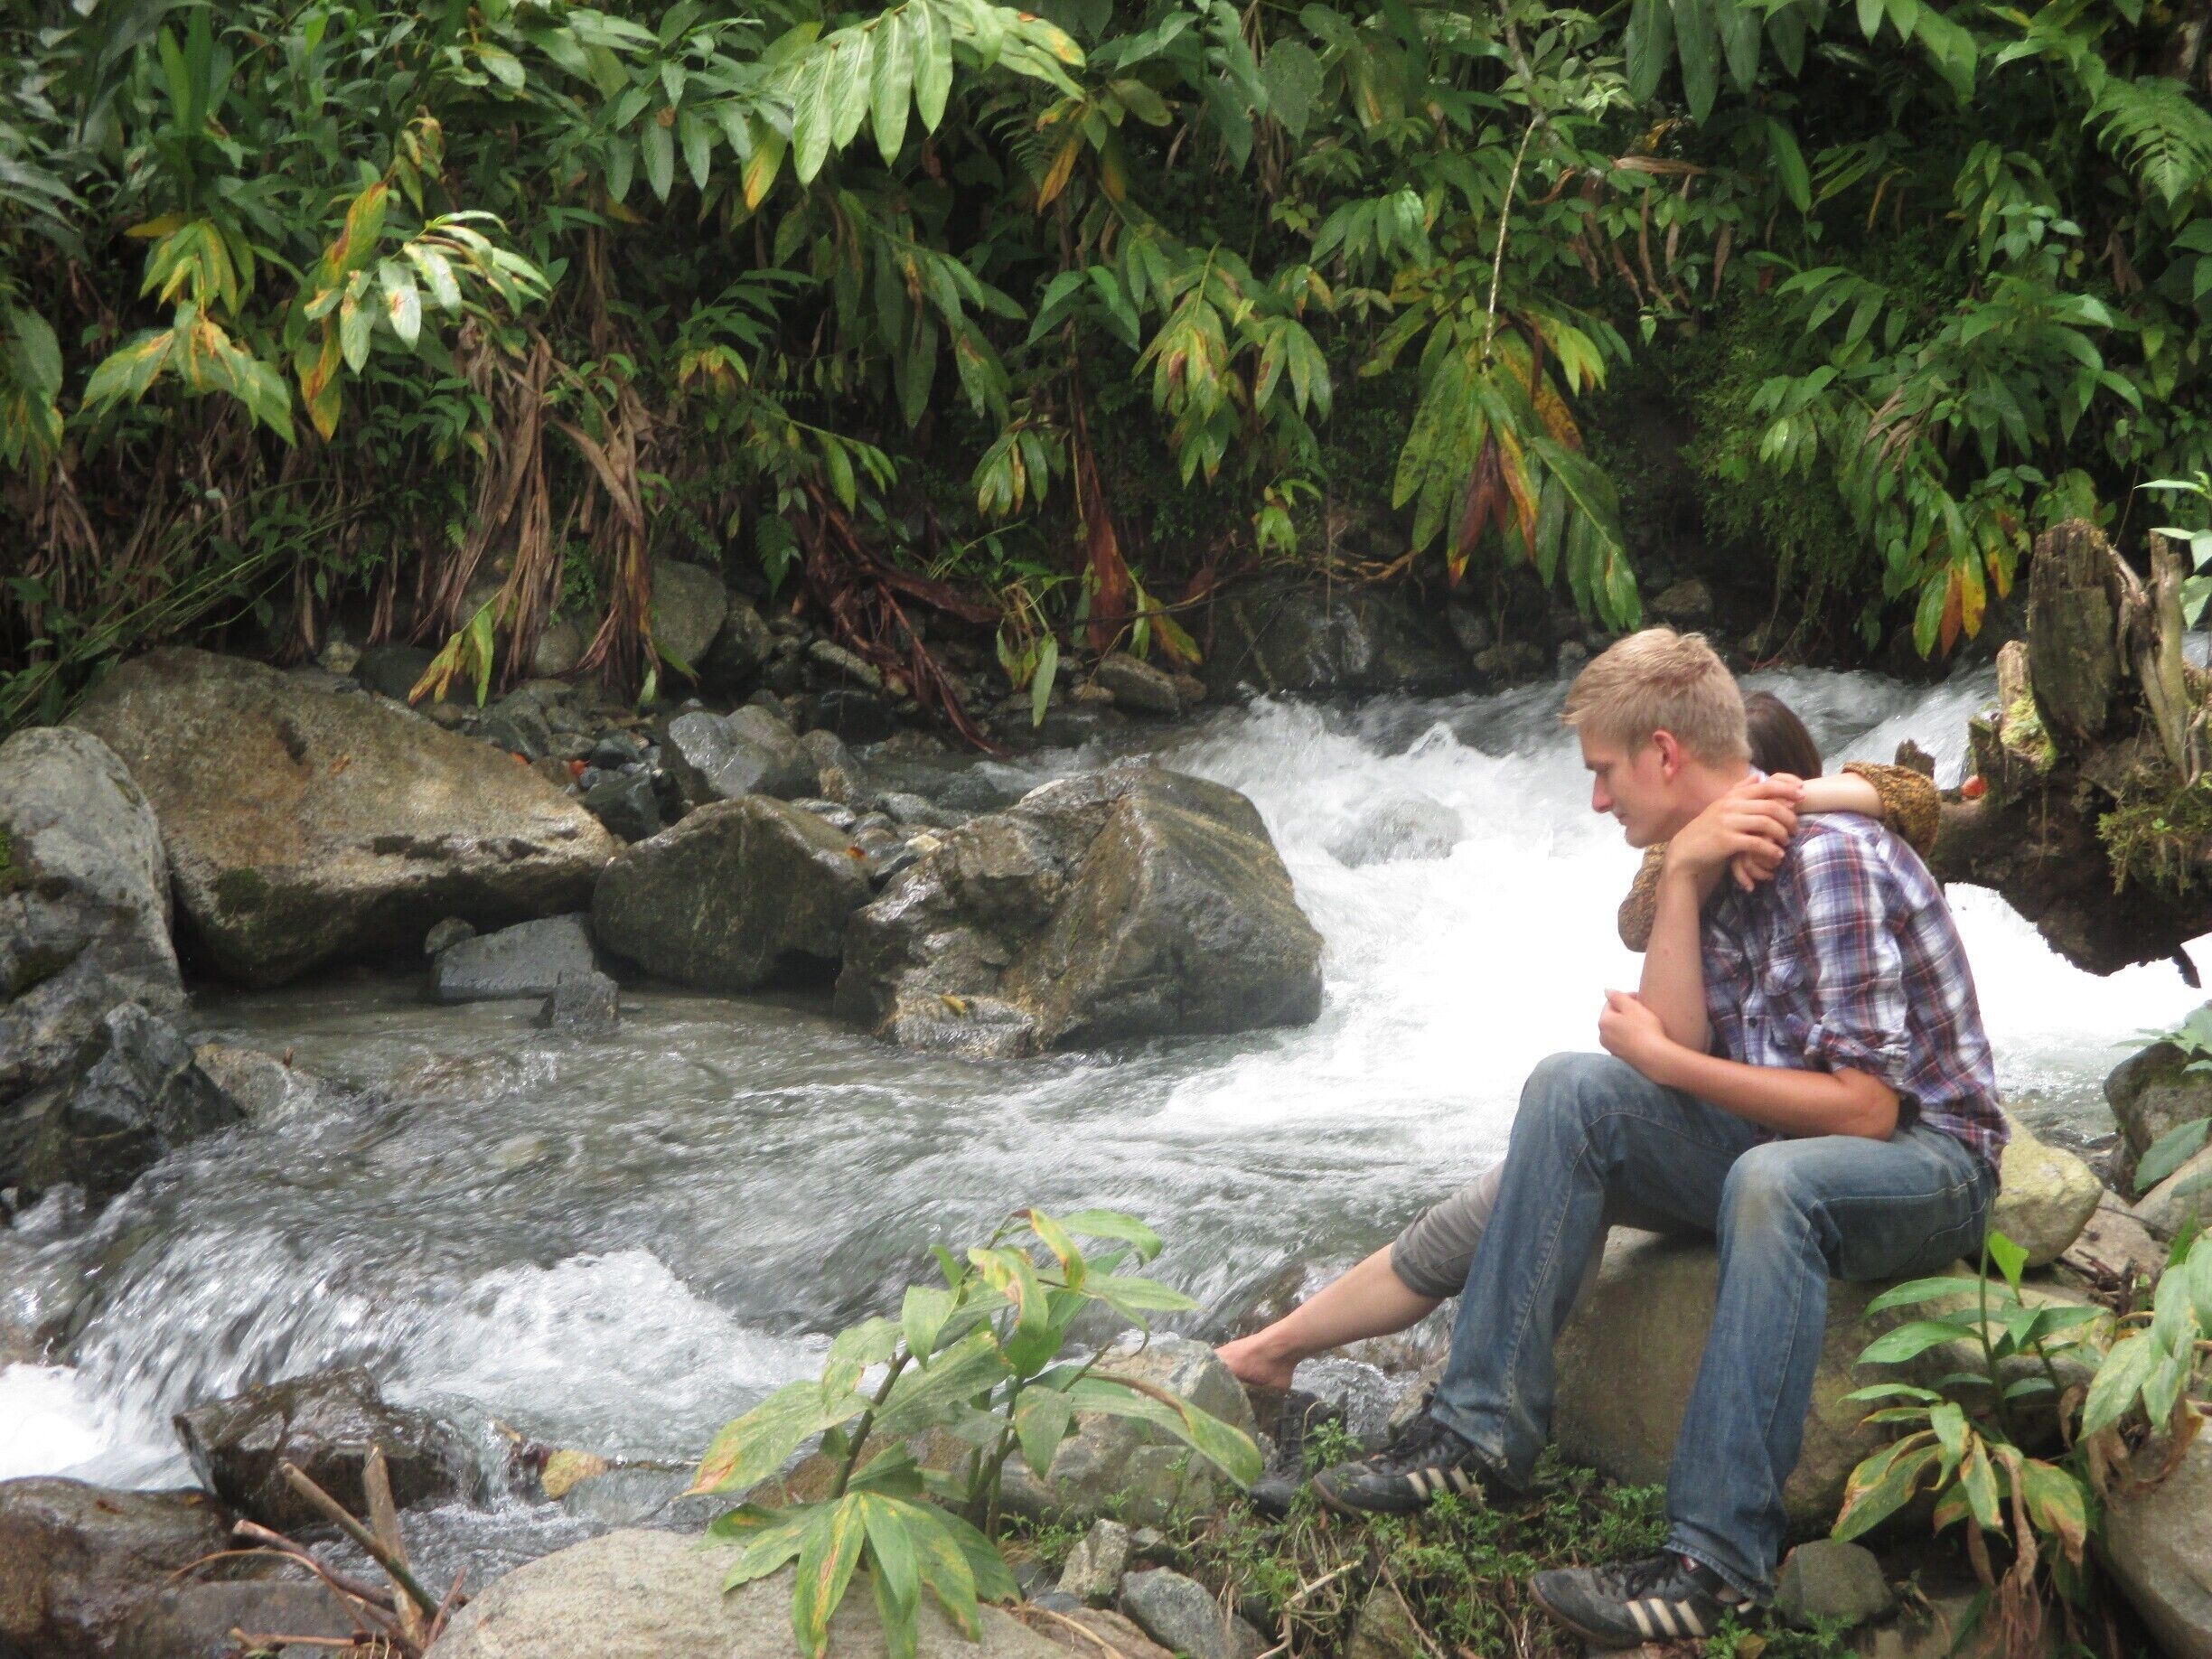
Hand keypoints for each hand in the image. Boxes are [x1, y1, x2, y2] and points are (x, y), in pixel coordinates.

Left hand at [1598, 989, 1676, 1082]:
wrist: (1654, 1058)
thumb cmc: (1644, 1030)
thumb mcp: (1632, 1007)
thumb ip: (1618, 997)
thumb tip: (1606, 991)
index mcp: (1603, 1021)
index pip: (1611, 1003)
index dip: (1627, 998)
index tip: (1640, 998)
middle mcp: (1602, 1036)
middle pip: (1613, 1017)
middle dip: (1626, 1012)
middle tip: (1643, 1010)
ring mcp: (1610, 1048)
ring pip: (1618, 1030)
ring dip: (1628, 1025)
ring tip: (1644, 1023)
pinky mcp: (1620, 1058)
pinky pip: (1624, 1042)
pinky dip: (1631, 1037)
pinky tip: (1643, 1037)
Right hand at [1667, 775, 1799, 891]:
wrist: (1685, 850)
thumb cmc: (1707, 829)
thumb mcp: (1721, 805)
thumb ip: (1740, 790)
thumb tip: (1758, 776)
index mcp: (1733, 796)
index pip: (1766, 786)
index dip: (1788, 790)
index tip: (1803, 796)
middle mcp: (1731, 806)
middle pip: (1771, 806)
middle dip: (1789, 817)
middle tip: (1795, 828)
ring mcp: (1729, 823)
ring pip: (1766, 824)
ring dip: (1782, 834)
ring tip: (1787, 841)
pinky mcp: (1728, 841)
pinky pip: (1757, 843)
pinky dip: (1771, 850)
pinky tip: (1778, 855)